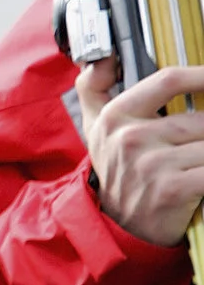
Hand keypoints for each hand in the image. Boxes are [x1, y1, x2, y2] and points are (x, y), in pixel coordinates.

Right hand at [77, 58, 203, 244]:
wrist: (117, 224)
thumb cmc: (115, 170)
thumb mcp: (94, 127)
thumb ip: (92, 87)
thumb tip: (102, 60)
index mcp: (115, 116)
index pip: (167, 81)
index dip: (200, 75)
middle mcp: (131, 138)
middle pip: (198, 119)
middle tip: (201, 139)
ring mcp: (151, 165)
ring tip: (199, 158)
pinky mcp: (172, 190)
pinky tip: (202, 174)